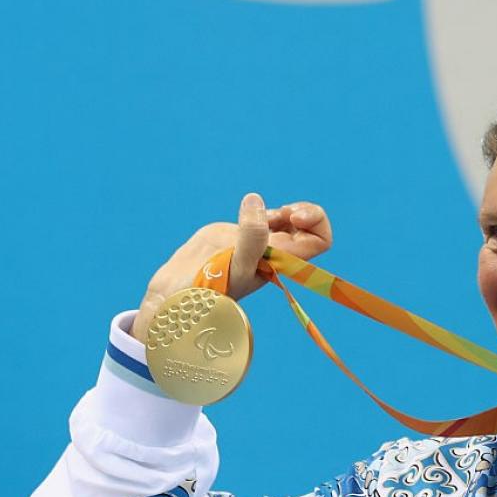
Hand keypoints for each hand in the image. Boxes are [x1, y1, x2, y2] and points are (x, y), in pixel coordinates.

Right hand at [130, 193, 332, 342]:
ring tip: (263, 216)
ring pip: (289, 222)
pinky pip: (261, 219)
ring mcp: (257, 244)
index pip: (320, 241)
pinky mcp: (236, 236)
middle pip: (310, 228)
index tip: (294, 216)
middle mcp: (275, 252)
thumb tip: (255, 201)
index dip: (316, 222)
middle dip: (302, 211)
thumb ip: (251, 235)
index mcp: (282, 260)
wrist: (176, 295)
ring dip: (282, 211)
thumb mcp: (235, 263)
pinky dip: (260, 210)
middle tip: (282, 213)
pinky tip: (247, 213)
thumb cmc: (209, 289)